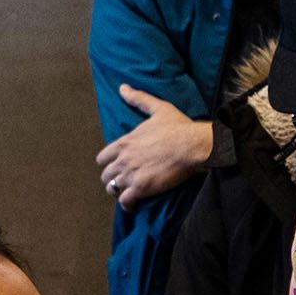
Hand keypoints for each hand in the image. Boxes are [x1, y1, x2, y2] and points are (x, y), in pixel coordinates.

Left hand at [94, 86, 212, 207]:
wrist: (192, 145)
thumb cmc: (178, 127)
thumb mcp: (158, 108)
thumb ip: (138, 99)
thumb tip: (123, 87)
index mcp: (125, 142)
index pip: (103, 158)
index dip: (108, 163)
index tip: (116, 166)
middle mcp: (123, 159)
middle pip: (106, 175)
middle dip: (112, 179)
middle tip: (123, 183)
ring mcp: (131, 174)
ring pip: (112, 189)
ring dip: (118, 193)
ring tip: (127, 195)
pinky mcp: (142, 187)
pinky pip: (125, 201)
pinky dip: (127, 205)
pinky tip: (133, 206)